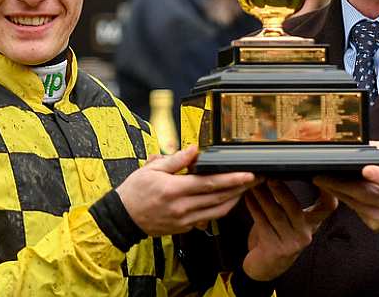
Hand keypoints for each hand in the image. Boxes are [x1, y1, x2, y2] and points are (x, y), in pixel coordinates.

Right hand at [116, 146, 256, 235]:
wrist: (122, 218)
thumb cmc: (135, 192)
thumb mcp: (152, 169)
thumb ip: (176, 160)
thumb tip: (194, 149)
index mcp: (174, 190)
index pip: (209, 184)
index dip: (231, 179)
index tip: (247, 175)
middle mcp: (182, 207)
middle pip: (218, 198)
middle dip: (240, 188)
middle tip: (256, 179)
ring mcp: (184, 220)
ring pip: (217, 211)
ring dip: (234, 200)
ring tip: (245, 189)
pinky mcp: (184, 228)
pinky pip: (207, 218)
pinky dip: (219, 209)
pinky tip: (226, 199)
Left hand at [242, 180, 336, 280]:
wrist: (268, 264)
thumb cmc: (278, 235)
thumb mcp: (291, 220)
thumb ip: (291, 202)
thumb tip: (281, 172)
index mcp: (312, 223)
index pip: (327, 207)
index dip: (327, 193)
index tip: (319, 178)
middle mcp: (305, 233)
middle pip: (295, 208)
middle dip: (282, 191)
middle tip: (271, 177)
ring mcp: (291, 243)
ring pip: (276, 215)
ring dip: (263, 197)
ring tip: (255, 184)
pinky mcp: (275, 248)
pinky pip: (262, 224)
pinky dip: (254, 208)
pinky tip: (248, 198)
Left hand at [314, 141, 378, 232]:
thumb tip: (364, 145)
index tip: (366, 169)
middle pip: (367, 194)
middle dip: (341, 184)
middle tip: (321, 175)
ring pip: (357, 204)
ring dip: (338, 192)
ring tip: (322, 180)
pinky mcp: (377, 226)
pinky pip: (357, 211)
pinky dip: (346, 200)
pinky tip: (338, 191)